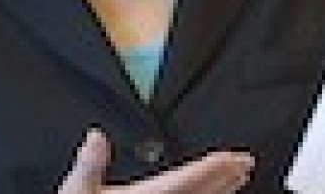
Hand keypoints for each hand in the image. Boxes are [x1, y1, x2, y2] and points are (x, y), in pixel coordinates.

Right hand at [57, 128, 253, 193]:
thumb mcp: (77, 192)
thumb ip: (89, 165)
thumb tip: (96, 136)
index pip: (191, 178)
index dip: (217, 166)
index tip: (237, 158)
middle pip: (204, 192)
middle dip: (226, 177)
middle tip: (246, 165)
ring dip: (220, 191)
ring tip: (236, 180)